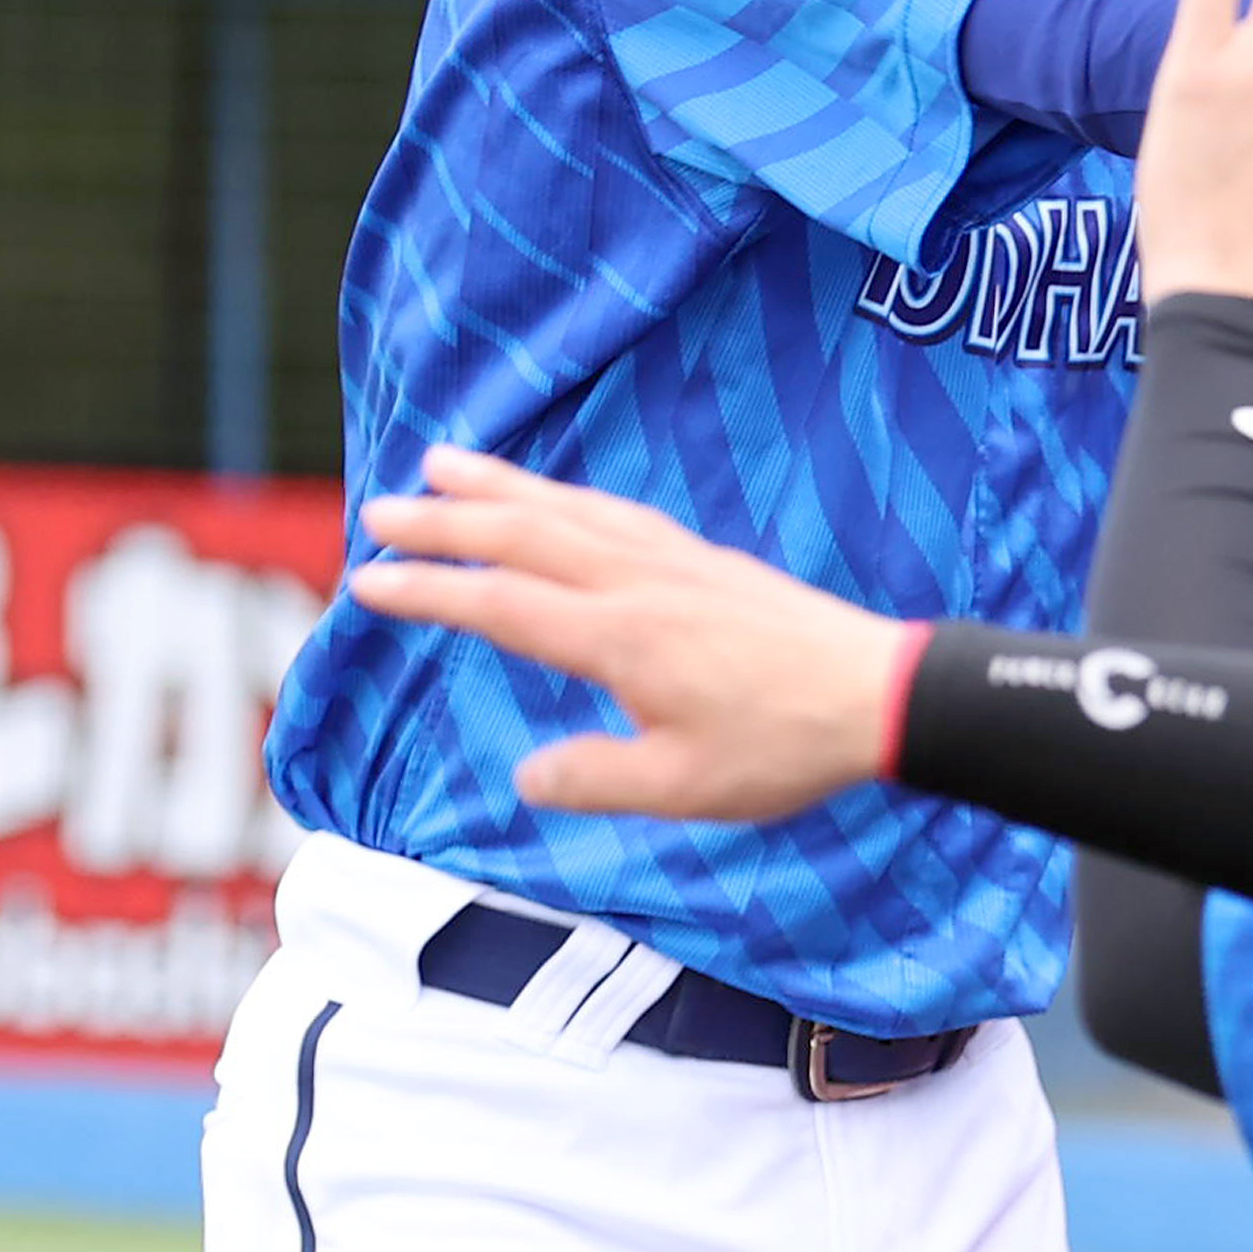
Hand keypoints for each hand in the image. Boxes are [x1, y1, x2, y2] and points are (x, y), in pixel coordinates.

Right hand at [351, 448, 902, 822]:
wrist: (883, 694)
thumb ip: (594, 779)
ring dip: (503, 487)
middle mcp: (641, 586)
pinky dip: (569, 496)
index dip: (431, 591)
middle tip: (379, 507)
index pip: (501, 605)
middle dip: (447, 521)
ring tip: (445, 462)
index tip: (369, 582)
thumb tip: (524, 776)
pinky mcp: (709, 562)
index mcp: (621, 639)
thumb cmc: (786, 747)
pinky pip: (619, 513)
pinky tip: (556, 497)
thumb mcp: (681, 789)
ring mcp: (678, 565)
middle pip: (525, 537)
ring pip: (572, 512)